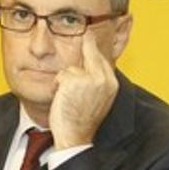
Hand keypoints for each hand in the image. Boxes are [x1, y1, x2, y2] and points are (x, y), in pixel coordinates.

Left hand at [48, 31, 117, 148]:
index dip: (94, 46)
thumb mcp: (97, 99)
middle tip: (87, 32)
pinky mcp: (74, 81)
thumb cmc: (82, 121)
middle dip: (86, 43)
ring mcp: (89, 79)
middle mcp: (104, 79)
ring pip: (71, 68)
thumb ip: (96, 81)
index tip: (90, 33)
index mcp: (111, 84)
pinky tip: (61, 99)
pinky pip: (60, 75)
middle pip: (91, 52)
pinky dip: (57, 86)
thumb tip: (91, 64)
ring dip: (65, 81)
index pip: (102, 57)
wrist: (75, 137)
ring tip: (67, 98)